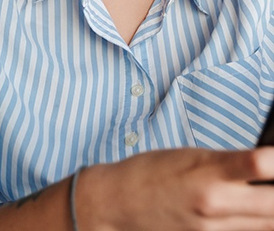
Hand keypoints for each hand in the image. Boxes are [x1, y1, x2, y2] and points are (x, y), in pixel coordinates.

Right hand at [78, 147, 273, 230]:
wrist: (120, 201)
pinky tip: (257, 213)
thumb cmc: (150, 171)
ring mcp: (213, 229)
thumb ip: (228, 163)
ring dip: (273, 208)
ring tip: (268, 195)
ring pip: (267, 224)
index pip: (258, 165)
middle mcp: (214, 203)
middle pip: (273, 204)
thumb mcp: (190, 155)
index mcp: (207, 172)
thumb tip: (264, 165)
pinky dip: (259, 224)